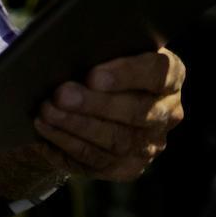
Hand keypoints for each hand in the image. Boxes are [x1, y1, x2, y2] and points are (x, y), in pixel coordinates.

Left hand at [33, 46, 185, 180]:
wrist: (97, 101)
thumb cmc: (100, 64)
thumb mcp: (105, 51)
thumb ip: (99, 49)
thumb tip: (68, 53)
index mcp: (169, 77)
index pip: (158, 73)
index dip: (126, 74)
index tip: (93, 75)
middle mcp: (167, 113)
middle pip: (136, 111)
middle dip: (94, 104)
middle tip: (61, 95)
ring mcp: (149, 144)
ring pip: (115, 140)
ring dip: (76, 126)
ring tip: (47, 111)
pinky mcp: (127, 167)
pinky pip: (97, 160)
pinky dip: (66, 143)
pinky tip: (45, 128)